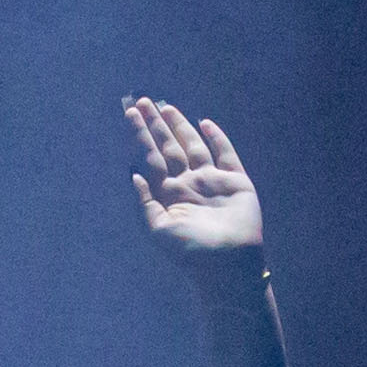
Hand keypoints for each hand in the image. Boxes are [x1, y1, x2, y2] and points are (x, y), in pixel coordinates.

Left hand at [124, 95, 263, 277]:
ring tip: (166, 107)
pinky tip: (204, 124)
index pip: (151, 158)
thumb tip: (132, 173)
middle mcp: (188, 184)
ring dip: (180, 126)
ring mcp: (211, 181)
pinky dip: (216, 138)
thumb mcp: (159, 230)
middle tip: (143, 102)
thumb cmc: (191, 253)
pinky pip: (225, 153)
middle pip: (169, 147)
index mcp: (168, 194)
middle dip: (156, 125)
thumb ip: (145, 202)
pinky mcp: (235, 181)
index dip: (141, 136)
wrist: (228, 264)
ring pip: (193, 146)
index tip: (131, 114)